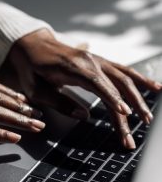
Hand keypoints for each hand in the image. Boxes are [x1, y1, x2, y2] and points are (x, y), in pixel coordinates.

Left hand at [8, 29, 161, 148]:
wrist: (33, 46)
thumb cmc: (32, 69)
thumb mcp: (37, 89)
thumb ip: (59, 101)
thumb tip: (83, 116)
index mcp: (73, 67)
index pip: (98, 84)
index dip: (112, 98)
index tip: (124, 113)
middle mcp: (89, 61)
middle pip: (115, 85)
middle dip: (127, 109)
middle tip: (131, 134)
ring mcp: (97, 60)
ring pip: (124, 79)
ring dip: (138, 99)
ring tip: (148, 118)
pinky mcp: (100, 63)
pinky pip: (124, 71)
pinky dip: (140, 80)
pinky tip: (154, 87)